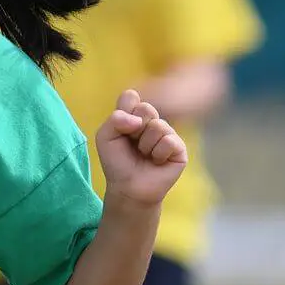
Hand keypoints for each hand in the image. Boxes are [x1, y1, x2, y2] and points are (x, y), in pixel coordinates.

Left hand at [95, 89, 187, 206]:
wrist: (129, 187)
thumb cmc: (117, 162)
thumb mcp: (105, 137)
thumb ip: (115, 119)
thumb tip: (139, 120)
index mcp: (135, 115)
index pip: (131, 96)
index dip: (124, 112)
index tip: (121, 130)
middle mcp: (152, 121)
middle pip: (146, 108)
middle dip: (135, 129)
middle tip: (133, 144)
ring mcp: (167, 133)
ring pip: (158, 125)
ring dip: (145, 145)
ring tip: (144, 155)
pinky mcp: (179, 148)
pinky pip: (169, 141)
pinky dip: (158, 153)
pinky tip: (156, 162)